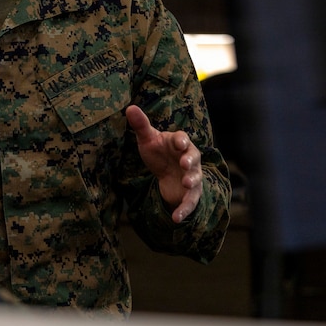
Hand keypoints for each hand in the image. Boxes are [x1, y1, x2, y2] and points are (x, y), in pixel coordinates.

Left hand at [126, 105, 202, 222]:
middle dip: (190, 160)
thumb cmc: (159, 151)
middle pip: (194, 158)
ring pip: (196, 178)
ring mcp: (192, 176)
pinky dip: (184, 210)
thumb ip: (141, 125)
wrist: (166, 172)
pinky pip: (189, 202)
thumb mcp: (148, 139)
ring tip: (186, 183)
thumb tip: (129, 107)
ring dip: (192, 181)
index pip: (183, 139)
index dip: (181, 140)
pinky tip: (176, 218)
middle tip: (185, 163)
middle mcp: (190, 159)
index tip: (178, 142)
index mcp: (180, 143)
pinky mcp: (190, 193)